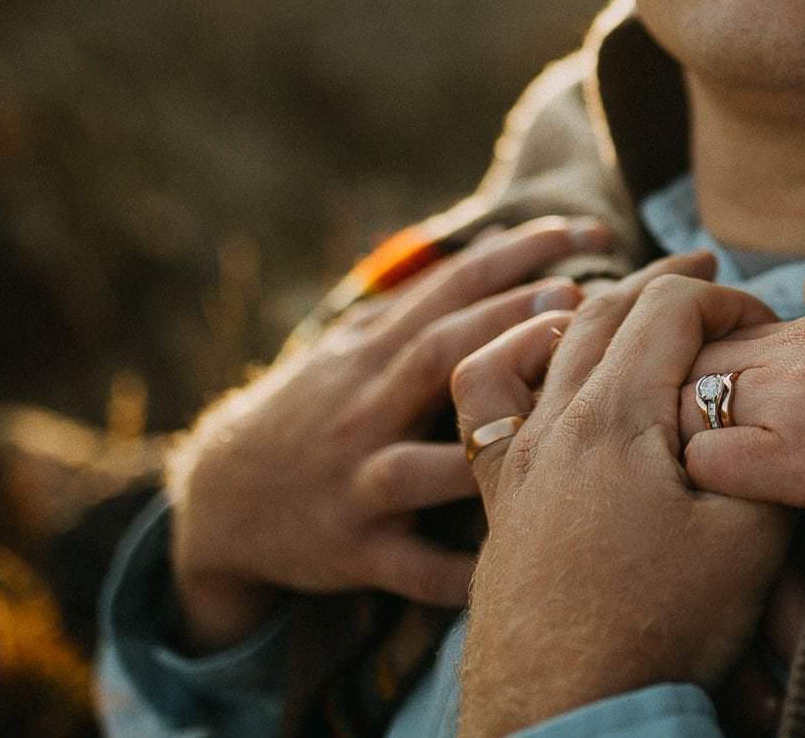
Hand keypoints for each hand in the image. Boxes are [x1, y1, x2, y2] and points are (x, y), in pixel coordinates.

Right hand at [165, 217, 608, 650]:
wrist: (221, 502)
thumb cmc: (315, 409)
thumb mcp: (352, 344)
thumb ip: (422, 298)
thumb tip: (498, 239)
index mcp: (372, 353)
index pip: (449, 289)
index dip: (514, 256)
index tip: (583, 232)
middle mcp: (364, 410)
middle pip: (440, 357)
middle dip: (507, 327)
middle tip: (578, 299)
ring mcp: (358, 482)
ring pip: (424, 463)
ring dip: (488, 441)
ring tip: (558, 419)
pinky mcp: (354, 550)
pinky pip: (410, 568)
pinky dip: (454, 572)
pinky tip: (514, 564)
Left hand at [452, 256, 793, 737]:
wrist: (569, 711)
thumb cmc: (660, 629)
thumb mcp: (749, 540)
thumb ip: (764, 457)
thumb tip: (767, 414)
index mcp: (616, 413)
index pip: (670, 306)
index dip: (725, 299)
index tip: (762, 327)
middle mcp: (555, 419)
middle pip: (606, 307)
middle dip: (666, 285)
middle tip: (710, 280)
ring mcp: (516, 456)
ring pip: (545, 339)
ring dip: (595, 308)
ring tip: (632, 306)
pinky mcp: (497, 497)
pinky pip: (485, 398)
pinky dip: (515, 357)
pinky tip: (543, 364)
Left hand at [678, 276, 804, 566]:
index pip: (708, 334)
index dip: (691, 376)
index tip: (696, 418)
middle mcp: (794, 354)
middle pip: (677, 368)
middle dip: (665, 415)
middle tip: (671, 470)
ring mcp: (794, 403)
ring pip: (677, 412)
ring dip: (676, 455)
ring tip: (687, 504)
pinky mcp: (804, 463)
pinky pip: (708, 466)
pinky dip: (702, 492)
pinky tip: (723, 523)